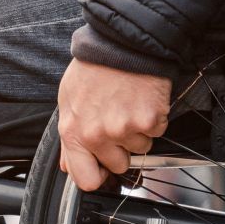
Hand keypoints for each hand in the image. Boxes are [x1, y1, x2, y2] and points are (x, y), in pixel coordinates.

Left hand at [58, 52, 170, 191]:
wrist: (121, 43)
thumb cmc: (93, 68)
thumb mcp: (68, 100)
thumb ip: (69, 137)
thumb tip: (69, 166)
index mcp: (74, 133)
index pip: (86, 180)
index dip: (97, 175)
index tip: (102, 166)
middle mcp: (98, 135)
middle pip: (118, 166)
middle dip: (121, 149)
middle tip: (119, 122)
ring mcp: (125, 129)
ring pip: (140, 149)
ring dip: (138, 132)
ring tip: (129, 105)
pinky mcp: (149, 120)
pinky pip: (156, 132)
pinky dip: (153, 119)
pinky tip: (141, 100)